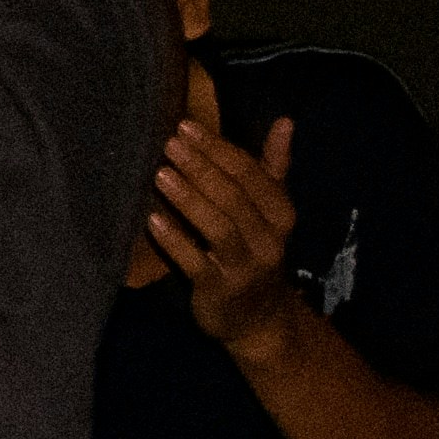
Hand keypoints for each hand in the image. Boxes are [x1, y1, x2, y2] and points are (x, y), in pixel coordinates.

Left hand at [150, 107, 305, 355]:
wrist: (257, 317)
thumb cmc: (255, 250)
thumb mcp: (270, 210)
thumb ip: (273, 166)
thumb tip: (285, 120)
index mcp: (281, 213)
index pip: (251, 174)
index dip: (218, 149)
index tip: (186, 127)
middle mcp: (269, 240)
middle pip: (234, 197)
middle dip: (201, 168)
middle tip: (169, 144)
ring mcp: (246, 267)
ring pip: (219, 228)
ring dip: (188, 199)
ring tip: (160, 175)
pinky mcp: (220, 290)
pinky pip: (196, 263)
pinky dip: (175, 241)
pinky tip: (153, 221)